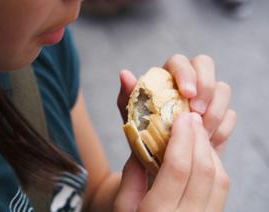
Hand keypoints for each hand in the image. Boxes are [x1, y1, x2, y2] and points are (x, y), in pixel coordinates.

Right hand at [114, 113, 229, 211]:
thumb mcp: (122, 206)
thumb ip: (131, 175)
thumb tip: (143, 140)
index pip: (177, 169)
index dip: (182, 138)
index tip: (182, 117)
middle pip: (203, 170)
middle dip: (198, 138)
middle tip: (191, 118)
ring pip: (219, 179)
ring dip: (209, 149)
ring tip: (197, 132)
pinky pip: (222, 189)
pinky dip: (215, 165)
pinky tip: (203, 153)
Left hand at [117, 54, 236, 153]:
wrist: (161, 165)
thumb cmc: (145, 137)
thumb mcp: (134, 118)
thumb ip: (129, 96)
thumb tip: (124, 73)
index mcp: (166, 79)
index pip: (179, 62)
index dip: (187, 73)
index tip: (188, 94)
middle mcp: (188, 84)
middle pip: (205, 65)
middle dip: (206, 87)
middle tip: (197, 113)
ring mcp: (207, 99)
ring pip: (222, 89)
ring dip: (214, 111)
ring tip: (200, 133)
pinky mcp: (220, 118)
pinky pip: (230, 116)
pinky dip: (221, 129)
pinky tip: (207, 142)